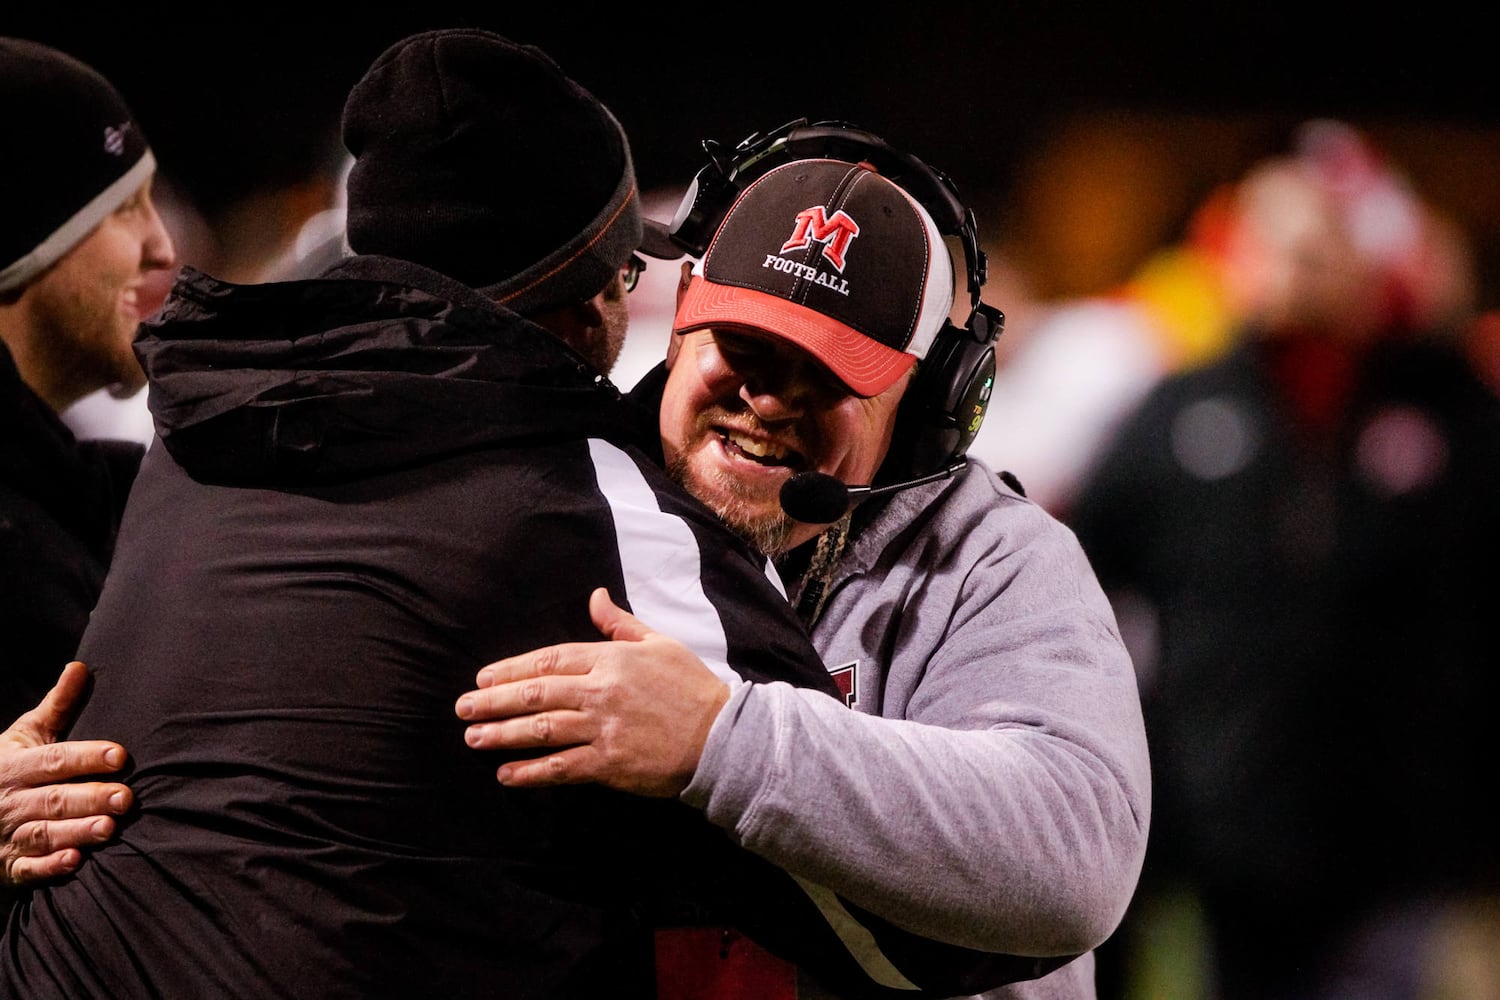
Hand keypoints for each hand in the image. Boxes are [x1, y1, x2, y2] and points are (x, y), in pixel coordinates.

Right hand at [0, 662, 131, 886]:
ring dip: (75, 832)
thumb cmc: (9, 767)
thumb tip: (81, 667)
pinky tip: (75, 860)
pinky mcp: (9, 865)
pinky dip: (49, 866)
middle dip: (89, 798)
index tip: (120, 755)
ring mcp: (7, 835)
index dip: (86, 757)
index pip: (54, 760)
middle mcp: (10, 800)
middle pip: (52, 799)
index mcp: (14, 765)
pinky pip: (28, 868)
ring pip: (43, 834)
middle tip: (126, 798)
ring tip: (109, 828)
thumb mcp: (25, 735)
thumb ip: (56, 706)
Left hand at [455, 588, 730, 797]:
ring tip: (474, 739)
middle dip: (493, 701)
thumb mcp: (659, 643)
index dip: (511, 669)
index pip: (549, 660)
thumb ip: (620, 624)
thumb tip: (594, 597)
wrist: (723, 736)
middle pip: (535, 694)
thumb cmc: (691, 687)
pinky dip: (531, 773)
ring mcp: (603, 728)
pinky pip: (561, 767)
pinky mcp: (610, 763)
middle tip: (463, 709)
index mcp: (610, 659)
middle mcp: (601, 691)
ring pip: (540, 730)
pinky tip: (508, 775)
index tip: (484, 678)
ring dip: (502, 735)